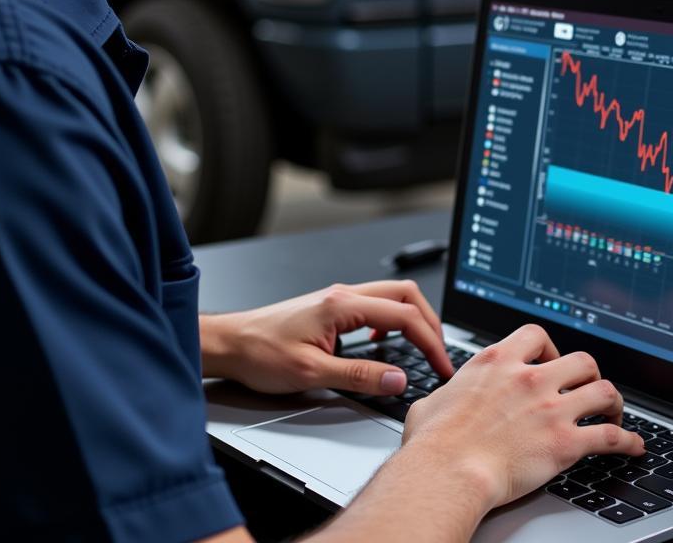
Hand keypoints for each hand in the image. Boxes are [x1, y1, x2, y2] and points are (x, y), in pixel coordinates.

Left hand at [200, 279, 453, 394]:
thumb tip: (398, 378)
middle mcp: (344, 295)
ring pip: (391, 298)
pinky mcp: (332, 309)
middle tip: (440, 354)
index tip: (441, 365)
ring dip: (413, 320)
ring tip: (423, 349)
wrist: (231, 344)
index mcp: (344, 304)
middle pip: (405, 295)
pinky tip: (387, 344)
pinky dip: (393, 322)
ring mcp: (338, 299)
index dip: (430, 341)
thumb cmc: (261, 352)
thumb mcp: (312, 372)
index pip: (404, 315)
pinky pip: (375, 307)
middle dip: (430, 323)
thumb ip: (360, 376)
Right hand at [401, 324, 644, 510]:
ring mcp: (550, 408)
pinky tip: (634, 447)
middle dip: (588, 374)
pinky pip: (611, 437)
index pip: (536, 334)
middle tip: (586, 388)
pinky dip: (629, 441)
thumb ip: (448, 392)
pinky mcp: (565, 442)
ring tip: (614, 412)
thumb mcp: (433, 400)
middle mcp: (529, 378)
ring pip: (603, 390)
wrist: (448, 471)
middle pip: (580, 359)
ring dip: (613, 402)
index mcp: (497, 362)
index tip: (552, 360)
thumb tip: (440, 400)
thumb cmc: (434, 442)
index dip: (550, 347)